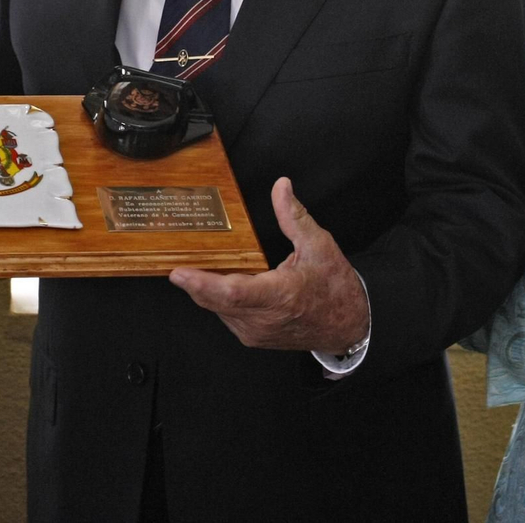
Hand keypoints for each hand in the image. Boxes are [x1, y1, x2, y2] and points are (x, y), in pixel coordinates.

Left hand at [168, 178, 367, 352]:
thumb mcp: (319, 245)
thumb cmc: (336, 288)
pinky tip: (221, 282)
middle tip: (175, 263)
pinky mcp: (253, 337)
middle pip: (216, 301)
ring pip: (218, 309)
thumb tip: (281, 186)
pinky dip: (219, 299)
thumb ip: (294, 216)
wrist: (348, 327)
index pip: (232, 292)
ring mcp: (256, 332)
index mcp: (280, 295)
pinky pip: (227, 315)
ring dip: (207, 290)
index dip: (202, 284)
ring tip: (196, 269)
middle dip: (194, 282)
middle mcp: (263, 319)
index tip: (179, 273)